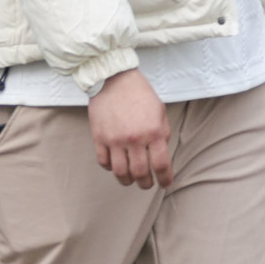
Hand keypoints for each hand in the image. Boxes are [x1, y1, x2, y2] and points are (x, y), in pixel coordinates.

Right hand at [89, 69, 172, 189]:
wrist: (114, 79)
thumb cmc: (140, 94)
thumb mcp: (159, 112)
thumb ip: (162, 133)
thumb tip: (161, 154)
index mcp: (154, 131)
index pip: (161, 164)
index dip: (164, 178)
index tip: (165, 183)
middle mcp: (135, 138)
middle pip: (140, 173)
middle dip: (146, 183)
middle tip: (147, 184)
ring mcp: (115, 140)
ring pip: (120, 172)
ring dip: (127, 180)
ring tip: (131, 180)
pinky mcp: (99, 138)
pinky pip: (104, 162)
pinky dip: (110, 168)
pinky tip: (115, 166)